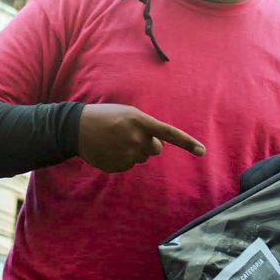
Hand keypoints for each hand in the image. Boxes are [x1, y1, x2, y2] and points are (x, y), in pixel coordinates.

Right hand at [77, 103, 204, 171]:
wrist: (76, 128)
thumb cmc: (106, 116)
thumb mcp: (128, 114)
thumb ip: (147, 127)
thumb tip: (159, 147)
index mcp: (140, 122)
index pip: (169, 133)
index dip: (187, 143)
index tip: (202, 151)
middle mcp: (136, 139)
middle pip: (156, 149)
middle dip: (148, 143)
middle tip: (129, 134)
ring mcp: (127, 155)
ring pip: (142, 157)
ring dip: (134, 150)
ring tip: (115, 140)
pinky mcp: (118, 166)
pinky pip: (129, 165)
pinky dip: (122, 158)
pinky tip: (109, 149)